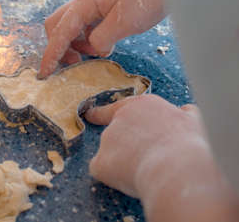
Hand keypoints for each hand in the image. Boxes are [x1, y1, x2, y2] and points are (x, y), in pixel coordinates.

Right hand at [38, 0, 164, 78]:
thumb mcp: (124, 22)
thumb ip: (102, 38)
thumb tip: (92, 49)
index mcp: (86, 3)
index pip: (60, 31)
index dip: (52, 54)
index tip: (45, 73)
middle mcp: (84, 3)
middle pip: (56, 26)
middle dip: (59, 47)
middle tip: (75, 63)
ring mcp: (92, 6)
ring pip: (70, 28)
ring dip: (76, 44)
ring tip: (95, 53)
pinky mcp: (101, 11)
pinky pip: (84, 28)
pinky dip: (87, 40)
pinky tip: (103, 46)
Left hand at [86, 94, 238, 221]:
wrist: (178, 167)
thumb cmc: (191, 145)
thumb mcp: (194, 121)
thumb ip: (184, 115)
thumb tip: (185, 111)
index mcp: (141, 105)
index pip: (116, 107)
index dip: (102, 113)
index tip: (90, 114)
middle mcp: (120, 118)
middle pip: (116, 135)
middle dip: (127, 147)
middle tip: (152, 159)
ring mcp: (107, 139)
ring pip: (112, 155)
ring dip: (124, 163)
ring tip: (150, 169)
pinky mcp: (100, 162)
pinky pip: (104, 171)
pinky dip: (113, 177)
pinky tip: (132, 179)